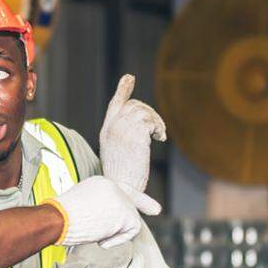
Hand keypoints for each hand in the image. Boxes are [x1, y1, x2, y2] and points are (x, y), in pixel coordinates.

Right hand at [48, 176, 158, 247]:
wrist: (58, 219)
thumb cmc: (59, 219)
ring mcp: (120, 198)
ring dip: (117, 232)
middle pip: (131, 202)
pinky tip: (102, 238)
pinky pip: (132, 230)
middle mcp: (112, 186)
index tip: (151, 202)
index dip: (135, 197)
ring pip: (131, 219)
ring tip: (96, 233)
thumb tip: (107, 224)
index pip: (120, 189)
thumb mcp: (80, 208)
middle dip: (143, 204)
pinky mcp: (125, 211)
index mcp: (99, 183)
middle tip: (157, 209)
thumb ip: (98, 210)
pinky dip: (119, 238)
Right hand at [100, 74, 166, 197]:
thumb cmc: (122, 178)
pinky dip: (159, 128)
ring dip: (156, 121)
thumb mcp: (118, 153)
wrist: (121, 189)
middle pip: (134, 105)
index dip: (123, 90)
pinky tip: (160, 138)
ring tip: (159, 135)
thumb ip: (125, 137)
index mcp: (107, 131)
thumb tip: (142, 128)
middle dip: (149, 112)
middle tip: (158, 129)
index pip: (115, 104)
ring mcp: (123, 129)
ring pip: (144, 111)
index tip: (129, 78)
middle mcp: (113, 127)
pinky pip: (151, 121)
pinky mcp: (136, 135)